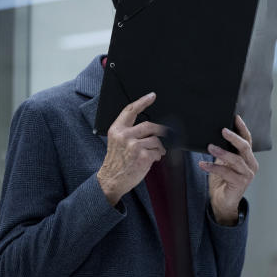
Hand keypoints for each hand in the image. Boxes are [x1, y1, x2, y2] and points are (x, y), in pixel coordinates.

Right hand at [97, 92, 169, 206]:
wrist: (111, 180)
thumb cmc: (116, 162)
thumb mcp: (117, 143)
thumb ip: (129, 132)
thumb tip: (150, 128)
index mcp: (117, 130)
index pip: (130, 110)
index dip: (142, 101)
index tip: (152, 96)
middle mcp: (125, 136)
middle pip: (150, 125)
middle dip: (161, 131)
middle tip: (165, 134)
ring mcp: (134, 146)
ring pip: (156, 140)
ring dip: (159, 147)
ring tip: (156, 153)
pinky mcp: (142, 156)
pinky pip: (158, 152)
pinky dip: (158, 156)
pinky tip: (152, 159)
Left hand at [199, 115, 258, 224]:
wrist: (222, 201)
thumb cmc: (223, 181)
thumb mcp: (223, 162)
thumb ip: (223, 151)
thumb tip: (213, 136)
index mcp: (248, 158)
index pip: (247, 140)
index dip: (242, 128)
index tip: (235, 117)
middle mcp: (251, 165)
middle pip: (245, 147)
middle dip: (233, 137)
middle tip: (223, 130)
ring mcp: (247, 175)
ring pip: (236, 159)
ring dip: (221, 152)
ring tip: (210, 147)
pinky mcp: (240, 183)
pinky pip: (226, 172)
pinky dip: (213, 167)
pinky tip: (203, 165)